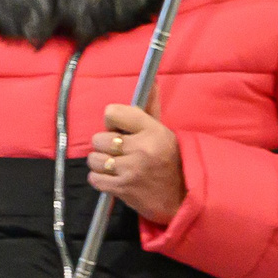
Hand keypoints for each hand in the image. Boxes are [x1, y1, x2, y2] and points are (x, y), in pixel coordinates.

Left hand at [88, 102, 185, 224]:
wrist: (183, 196)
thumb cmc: (170, 160)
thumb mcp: (163, 131)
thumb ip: (150, 107)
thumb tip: (151, 81)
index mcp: (151, 130)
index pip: (112, 113)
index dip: (111, 121)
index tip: (117, 128)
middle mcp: (140, 148)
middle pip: (98, 139)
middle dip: (104, 145)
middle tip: (116, 150)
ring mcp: (130, 170)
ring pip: (94, 159)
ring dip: (100, 163)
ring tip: (113, 165)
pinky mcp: (123, 189)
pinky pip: (95, 179)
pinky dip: (99, 179)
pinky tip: (111, 178)